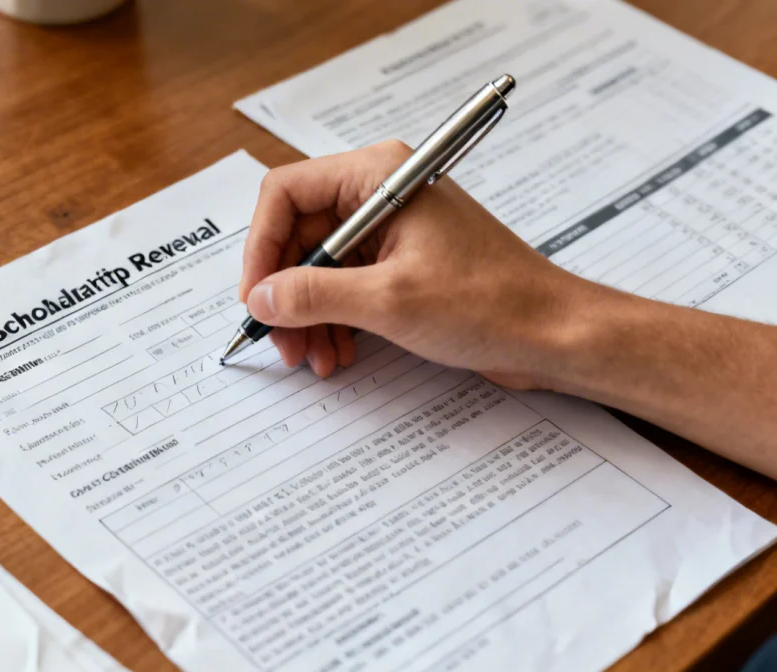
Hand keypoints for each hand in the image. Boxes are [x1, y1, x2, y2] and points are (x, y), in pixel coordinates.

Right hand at [239, 141, 591, 387]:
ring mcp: (391, 229)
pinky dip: (333, 320)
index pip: (286, 194)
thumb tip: (261, 298)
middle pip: (298, 235)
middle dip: (285, 292)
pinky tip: (338, 352)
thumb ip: (313, 295)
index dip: (261, 247)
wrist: (553, 334)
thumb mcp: (388, 302)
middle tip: (281, 341)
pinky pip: (344, 285)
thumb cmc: (492, 303)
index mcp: (380, 177)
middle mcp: (381, 194)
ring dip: (307, 314)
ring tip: (313, 357)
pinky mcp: (400, 262)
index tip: (256, 298)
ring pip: (318, 266)